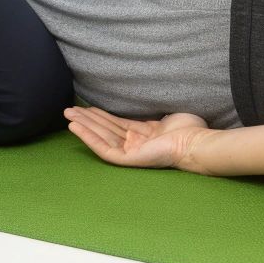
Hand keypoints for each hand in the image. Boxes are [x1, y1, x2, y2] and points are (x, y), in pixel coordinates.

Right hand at [64, 105, 210, 169]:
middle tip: (69, 109)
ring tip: (68, 114)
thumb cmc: (189, 130)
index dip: (101, 116)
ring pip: (101, 137)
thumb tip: (154, 102)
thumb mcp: (168, 116)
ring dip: (83, 125)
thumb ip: (155, 112)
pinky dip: (88, 138)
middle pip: (105, 129)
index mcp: (144, 134)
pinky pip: (103, 148)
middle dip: (87, 119)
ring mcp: (130, 152)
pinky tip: (75, 127)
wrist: (195, 143)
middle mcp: (135, 144)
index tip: (88, 107)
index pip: (117, 124)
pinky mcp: (127, 159)